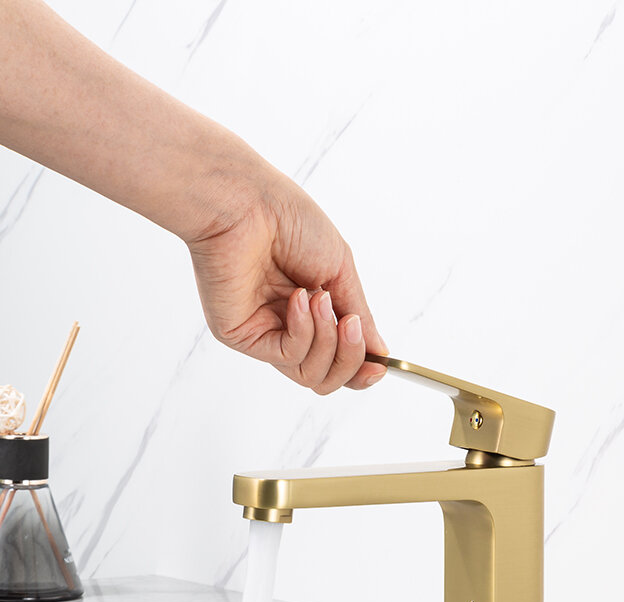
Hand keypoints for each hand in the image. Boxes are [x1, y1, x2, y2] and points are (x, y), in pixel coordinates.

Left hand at [187, 177, 387, 392]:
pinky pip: (287, 355)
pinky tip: (299, 298)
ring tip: (320, 298)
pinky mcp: (241, 336)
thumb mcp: (338, 268)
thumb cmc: (289, 220)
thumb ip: (359, 313)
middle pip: (326, 376)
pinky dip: (303, 330)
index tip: (382, 366)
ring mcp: (262, 333)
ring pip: (309, 374)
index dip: (361, 367)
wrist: (247, 202)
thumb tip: (380, 352)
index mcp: (309, 309)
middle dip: (350, 357)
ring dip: (328, 340)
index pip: (336, 358)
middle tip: (352, 324)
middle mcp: (284, 326)